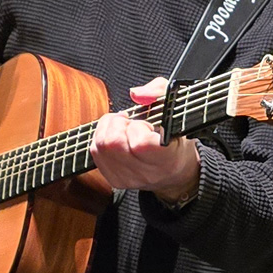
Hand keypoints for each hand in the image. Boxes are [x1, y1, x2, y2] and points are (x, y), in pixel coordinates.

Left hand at [91, 78, 200, 202]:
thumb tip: (136, 94)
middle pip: (114, 144)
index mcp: (168, 158)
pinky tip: (116, 137)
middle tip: (130, 122)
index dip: (138, 127)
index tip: (146, 124)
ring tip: (123, 127)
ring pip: (101, 147)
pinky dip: (101, 139)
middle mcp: (148, 173)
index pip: (141, 144)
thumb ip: (159, 91)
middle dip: (118, 124)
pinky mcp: (116, 180)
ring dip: (108, 129)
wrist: (176, 171)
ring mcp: (130, 179)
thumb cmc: (176, 136)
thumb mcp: (176, 108)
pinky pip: (95, 154)